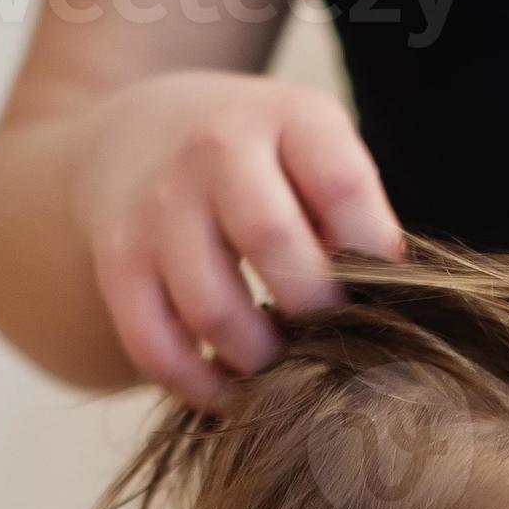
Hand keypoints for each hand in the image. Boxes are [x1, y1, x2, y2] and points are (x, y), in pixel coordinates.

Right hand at [73, 70, 407, 411]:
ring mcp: (158, 206)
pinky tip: (232, 391)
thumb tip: (390, 313)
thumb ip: (354, 215)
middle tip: (334, 346)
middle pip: (274, 243)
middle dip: (315, 314)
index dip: (372, 258)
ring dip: (260, 362)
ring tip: (286, 375)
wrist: (144, 137)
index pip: (342, 188)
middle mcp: (215, 150)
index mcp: (286, 117)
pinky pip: (157, 345)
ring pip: (214, 310)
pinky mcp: (118, 262)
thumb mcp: (315, 151)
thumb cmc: (263, 165)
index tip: (382, 299)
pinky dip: (200, 386)